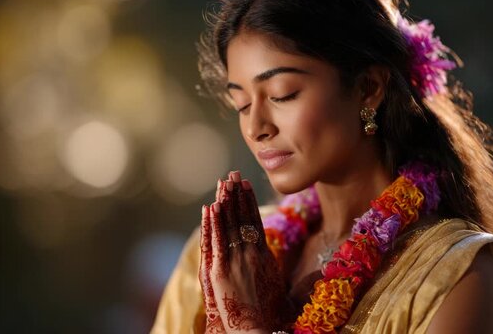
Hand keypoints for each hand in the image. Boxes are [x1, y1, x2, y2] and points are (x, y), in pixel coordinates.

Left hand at [201, 171, 291, 332]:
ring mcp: (235, 261)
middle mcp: (251, 254)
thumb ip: (275, 266)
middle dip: (237, 194)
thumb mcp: (277, 285)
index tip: (246, 184)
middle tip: (233, 174)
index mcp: (265, 256)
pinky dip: (214, 223)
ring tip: (223, 182)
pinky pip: (216, 241)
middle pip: (242, 218)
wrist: (257, 330)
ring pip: (230, 225)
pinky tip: (213, 207)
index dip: (250, 201)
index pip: (256, 221)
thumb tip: (280, 255)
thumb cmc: (269, 312)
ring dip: (226, 202)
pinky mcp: (220, 271)